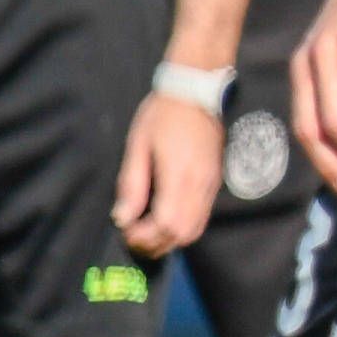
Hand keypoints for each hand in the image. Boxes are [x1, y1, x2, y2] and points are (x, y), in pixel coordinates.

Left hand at [114, 90, 225, 255]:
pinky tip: (166, 219)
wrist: (195, 93)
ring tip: (148, 232)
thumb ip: (131, 184)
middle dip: (156, 243)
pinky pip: (203, 217)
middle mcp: (200, 184)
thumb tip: (122, 218)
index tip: (125, 230)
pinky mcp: (215, 182)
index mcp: (179, 175)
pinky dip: (183, 227)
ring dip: (170, 239)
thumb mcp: (137, 145)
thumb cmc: (162, 116)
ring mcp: (211, 184)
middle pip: (182, 233)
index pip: (166, 223)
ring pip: (195, 229)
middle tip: (133, 236)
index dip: (144, 236)